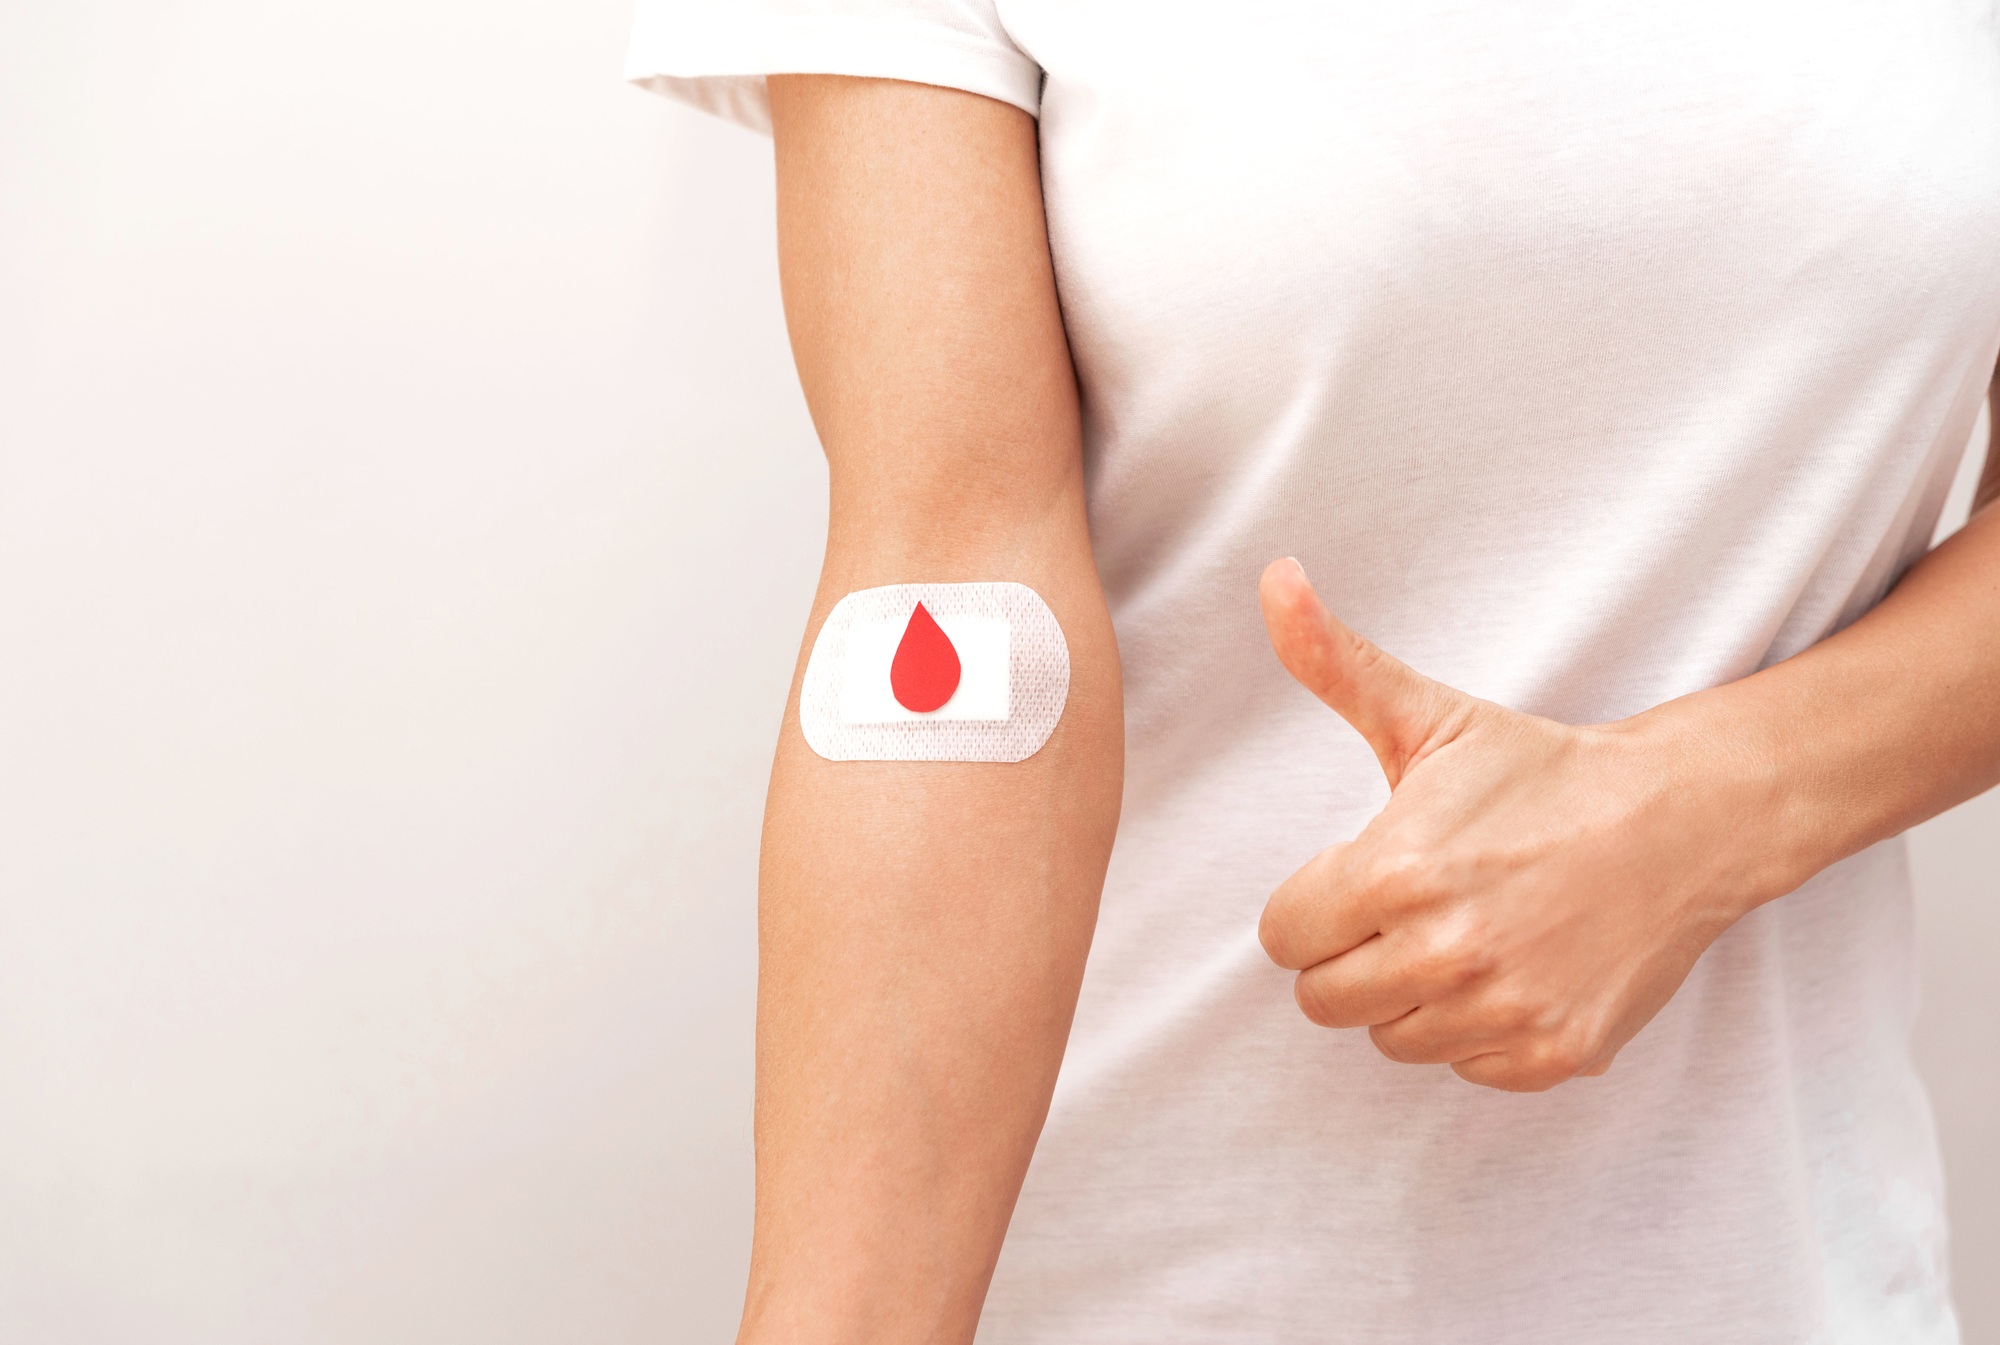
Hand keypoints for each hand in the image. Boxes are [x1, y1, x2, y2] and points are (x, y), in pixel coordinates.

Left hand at [1256, 558, 1799, 1091]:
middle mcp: (1446, 953)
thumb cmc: (1540, 772)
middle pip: (1325, 999)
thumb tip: (1272, 577)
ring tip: (1465, 931)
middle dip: (1352, 953)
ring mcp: (1503, 1010)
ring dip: (1412, 995)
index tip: (1365, 874)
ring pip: (1391, 1039)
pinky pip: (1463, 1067)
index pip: (1283, 937)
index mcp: (1397, 874)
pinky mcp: (1552, 1054)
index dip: (1314, 904)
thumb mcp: (1429, 716)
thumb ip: (1333, 662)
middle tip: (1412, 905)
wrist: (1681, 820)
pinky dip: (1477, 1029)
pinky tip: (1513, 967)